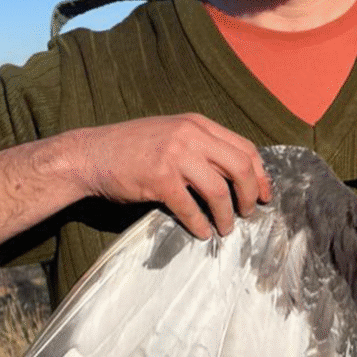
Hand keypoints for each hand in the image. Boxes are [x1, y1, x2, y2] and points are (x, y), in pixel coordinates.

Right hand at [72, 114, 271, 238]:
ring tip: (226, 228)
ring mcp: (174, 155)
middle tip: (248, 213)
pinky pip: (190, 207)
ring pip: (218, 190)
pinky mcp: (159, 178)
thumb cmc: (132, 148)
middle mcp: (190, 135)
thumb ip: (202, 145)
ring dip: (227, 215)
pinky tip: (202, 232)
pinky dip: (200, 224)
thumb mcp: (172, 134)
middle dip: (250, 194)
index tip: (265, 194)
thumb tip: (236, 174)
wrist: (91, 154)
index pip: (244, 147)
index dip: (260, 174)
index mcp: (198, 123)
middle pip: (239, 167)